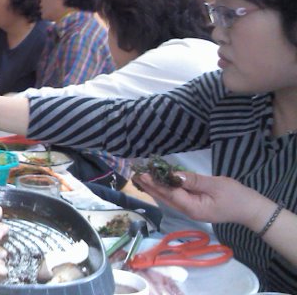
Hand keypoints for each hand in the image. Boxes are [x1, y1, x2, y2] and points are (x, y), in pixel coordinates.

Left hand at [132, 171, 272, 226]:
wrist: (251, 209)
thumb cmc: (236, 197)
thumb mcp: (215, 185)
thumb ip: (194, 181)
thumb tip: (175, 175)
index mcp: (193, 207)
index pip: (170, 194)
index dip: (155, 183)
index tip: (142, 174)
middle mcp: (188, 210)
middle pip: (165, 197)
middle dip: (150, 186)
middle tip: (134, 174)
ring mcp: (190, 209)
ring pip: (169, 198)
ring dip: (155, 188)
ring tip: (141, 178)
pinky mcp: (194, 205)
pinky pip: (176, 197)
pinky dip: (165, 189)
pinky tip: (157, 183)